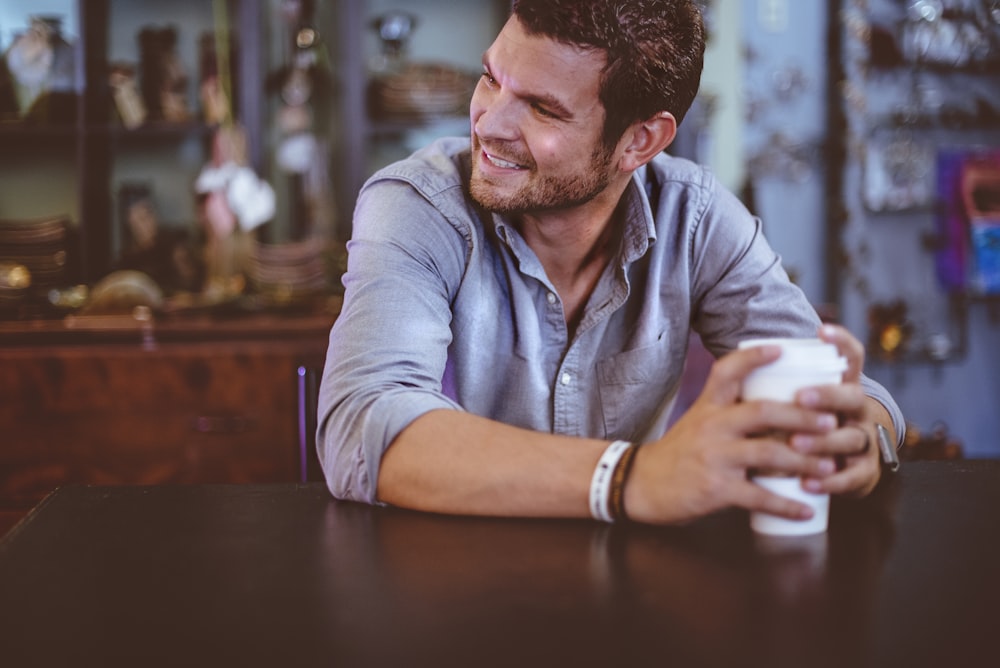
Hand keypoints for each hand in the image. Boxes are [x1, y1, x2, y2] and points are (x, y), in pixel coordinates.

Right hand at [624, 342, 839, 524]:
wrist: (641, 484)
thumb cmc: (678, 453)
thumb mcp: (698, 422)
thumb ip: (730, 414)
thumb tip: (778, 410)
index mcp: (708, 407)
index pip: (728, 371)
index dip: (754, 357)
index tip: (781, 348)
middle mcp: (712, 426)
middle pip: (763, 412)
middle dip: (802, 416)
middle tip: (830, 422)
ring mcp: (715, 457)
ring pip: (769, 453)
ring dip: (805, 461)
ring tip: (830, 467)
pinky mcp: (716, 488)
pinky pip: (759, 495)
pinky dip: (786, 505)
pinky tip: (805, 510)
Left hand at [791, 324, 884, 497]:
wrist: (842, 469)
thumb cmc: (807, 428)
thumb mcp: (799, 405)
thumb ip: (780, 386)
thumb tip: (740, 357)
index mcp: (842, 388)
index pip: (851, 358)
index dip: (842, 342)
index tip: (822, 330)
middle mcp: (858, 410)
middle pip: (852, 396)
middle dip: (827, 395)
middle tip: (800, 397)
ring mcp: (864, 440)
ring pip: (850, 438)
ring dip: (823, 441)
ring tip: (796, 443)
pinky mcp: (863, 472)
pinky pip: (852, 477)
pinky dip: (830, 481)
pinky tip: (809, 483)